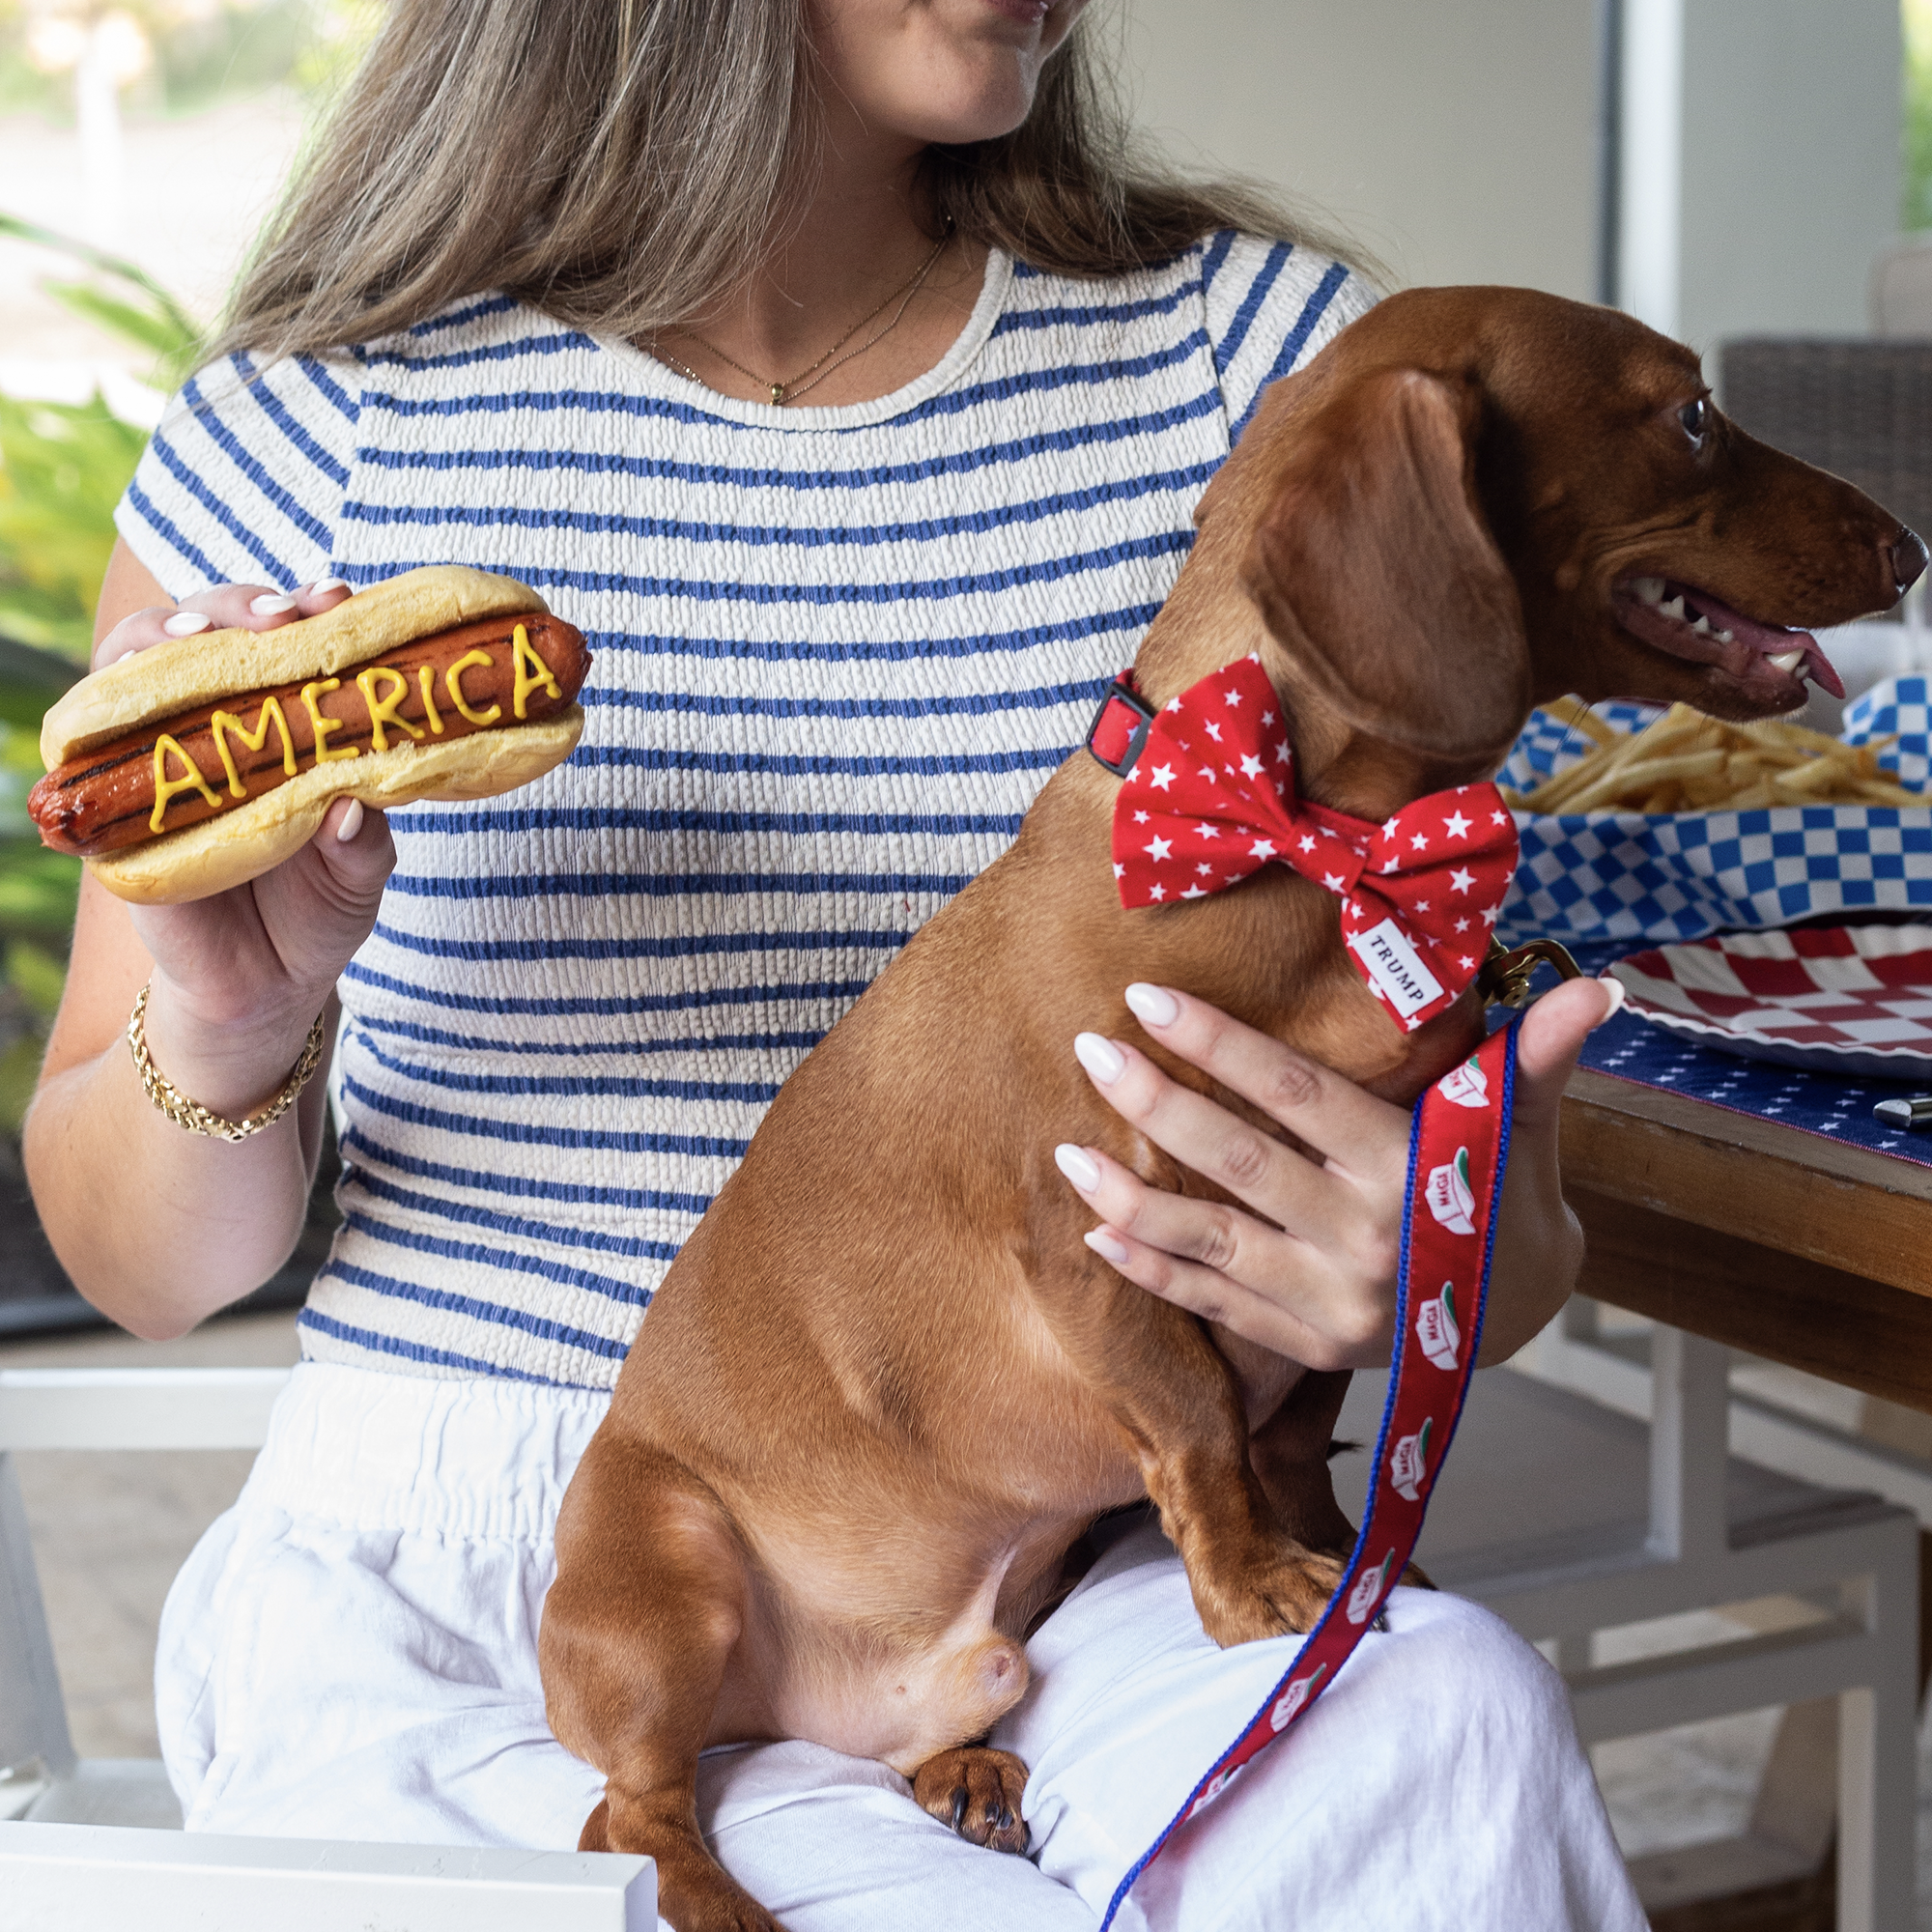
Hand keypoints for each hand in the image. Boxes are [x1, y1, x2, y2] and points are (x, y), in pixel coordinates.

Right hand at [92, 578, 395, 1114]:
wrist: (266, 990)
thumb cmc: (318, 910)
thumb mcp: (360, 875)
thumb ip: (364, 841)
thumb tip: (351, 805)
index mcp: (283, 719)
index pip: (284, 639)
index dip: (305, 610)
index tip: (338, 603)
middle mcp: (214, 723)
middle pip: (205, 629)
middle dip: (238, 608)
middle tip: (282, 618)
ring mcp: (156, 757)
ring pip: (136, 667)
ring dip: (161, 637)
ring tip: (198, 636)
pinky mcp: (111, 807)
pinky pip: (90, 749)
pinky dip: (102, 717)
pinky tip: (130, 699)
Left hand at [1052, 975, 1621, 1369]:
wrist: (1524, 1322)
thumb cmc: (1509, 1199)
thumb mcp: (1525, 1128)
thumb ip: (1535, 1059)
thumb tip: (1597, 987)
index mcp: (1410, 1171)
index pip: (1296, 1096)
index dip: (1219, 1045)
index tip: (1149, 999)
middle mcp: (1363, 1238)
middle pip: (1238, 1161)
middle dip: (1155, 1104)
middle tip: (1088, 1051)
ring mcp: (1329, 1301)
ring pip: (1210, 1241)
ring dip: (1130, 1196)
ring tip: (1064, 1151)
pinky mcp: (1306, 1344)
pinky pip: (1215, 1305)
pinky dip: (1154, 1272)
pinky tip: (1098, 1233)